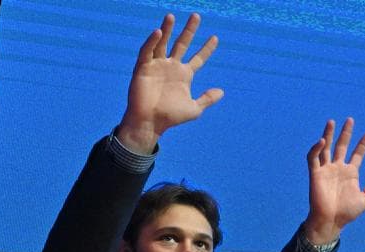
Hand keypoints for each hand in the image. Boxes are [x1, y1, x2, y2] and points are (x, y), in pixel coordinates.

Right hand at [116, 13, 222, 152]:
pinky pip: (147, 51)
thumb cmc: (171, 117)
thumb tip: (222, 91)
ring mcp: (157, 66)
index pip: (198, 58)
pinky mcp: (143, 68)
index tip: (215, 38)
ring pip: (163, 43)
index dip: (206, 48)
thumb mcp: (194, 108)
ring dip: (166, 29)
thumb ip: (207, 99)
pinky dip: (152, 42)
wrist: (151, 122)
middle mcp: (171, 66)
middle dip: (189, 30)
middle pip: (182, 44)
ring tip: (171, 16)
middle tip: (197, 16)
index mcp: (184, 75)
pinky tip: (158, 32)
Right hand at [305, 118, 364, 244]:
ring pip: (326, 148)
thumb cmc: (347, 212)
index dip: (362, 144)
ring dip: (329, 135)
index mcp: (350, 173)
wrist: (331, 220)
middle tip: (350, 120)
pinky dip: (316, 148)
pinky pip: (313, 158)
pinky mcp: (315, 173)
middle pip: (342, 146)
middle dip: (346, 133)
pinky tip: (323, 141)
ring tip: (332, 122)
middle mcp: (338, 168)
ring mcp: (326, 170)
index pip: (357, 154)